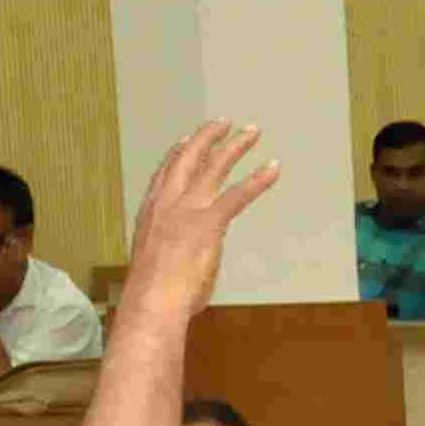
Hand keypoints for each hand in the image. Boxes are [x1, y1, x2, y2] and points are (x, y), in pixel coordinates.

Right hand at [118, 120, 280, 330]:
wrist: (152, 302)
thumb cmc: (153, 297)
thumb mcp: (155, 268)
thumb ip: (170, 255)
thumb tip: (181, 264)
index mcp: (151, 214)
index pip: (164, 174)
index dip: (176, 153)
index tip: (186, 139)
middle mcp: (167, 203)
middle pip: (187, 158)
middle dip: (207, 137)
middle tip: (223, 123)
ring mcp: (187, 210)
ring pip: (214, 166)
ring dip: (235, 146)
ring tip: (252, 132)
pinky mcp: (208, 222)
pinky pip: (238, 194)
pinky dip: (258, 179)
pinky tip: (273, 167)